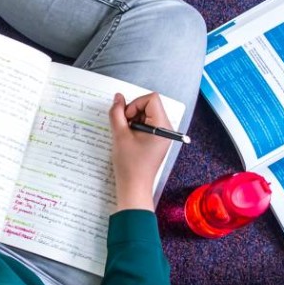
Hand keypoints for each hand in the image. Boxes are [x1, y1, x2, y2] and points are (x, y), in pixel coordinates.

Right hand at [110, 93, 172, 211]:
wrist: (134, 187)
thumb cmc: (129, 165)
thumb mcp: (119, 135)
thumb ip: (117, 113)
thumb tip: (118, 97)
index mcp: (162, 126)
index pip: (151, 99)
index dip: (135, 104)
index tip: (127, 119)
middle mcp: (166, 128)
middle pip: (150, 105)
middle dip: (134, 112)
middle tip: (125, 128)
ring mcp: (163, 134)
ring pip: (147, 114)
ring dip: (134, 120)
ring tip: (127, 135)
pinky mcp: (158, 140)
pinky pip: (147, 124)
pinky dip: (136, 127)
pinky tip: (130, 139)